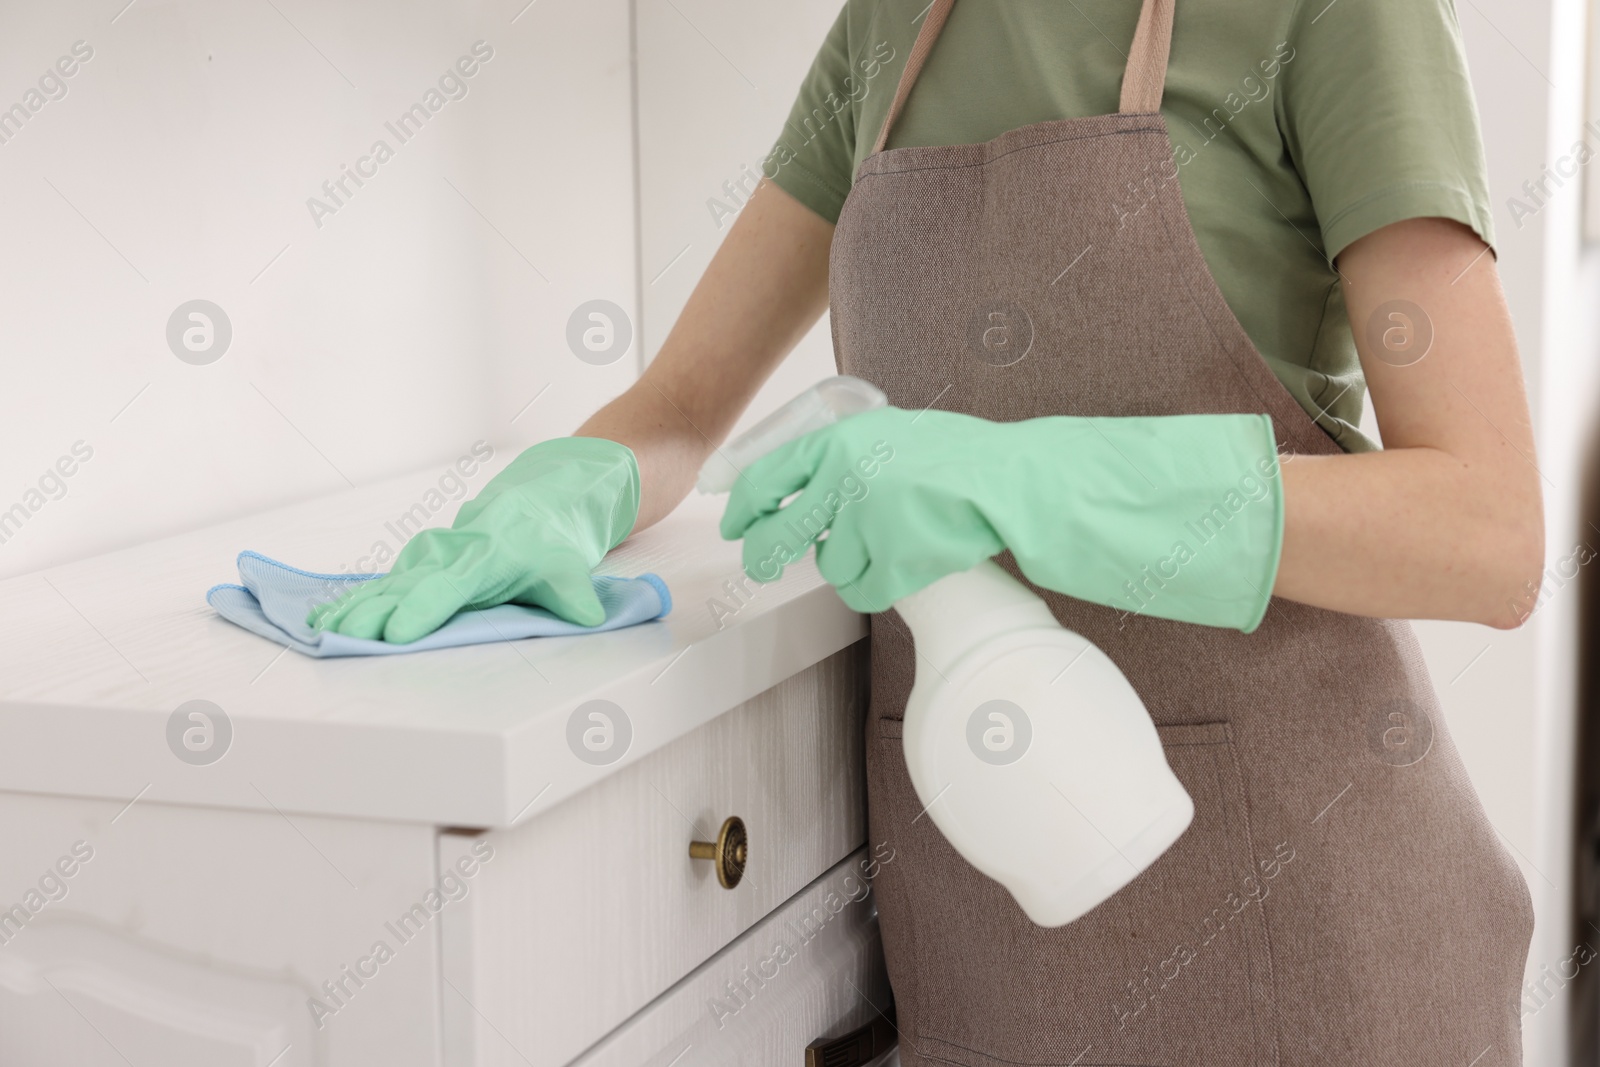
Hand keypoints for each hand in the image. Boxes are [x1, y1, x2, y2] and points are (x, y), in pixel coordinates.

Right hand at [308, 437, 638, 641]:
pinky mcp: (420, 562)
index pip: (448, 588)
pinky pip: (385, 583)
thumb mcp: (571, 567)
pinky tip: (326, 620)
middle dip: (372, 614)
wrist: (541, 501)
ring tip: (320, 632)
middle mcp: (450, 553)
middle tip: (339, 640)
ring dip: (353, 608)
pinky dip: (354, 600)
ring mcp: (431, 555)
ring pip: (387, 584)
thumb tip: (590, 616)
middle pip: (407, 587)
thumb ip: (574, 596)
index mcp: (485, 555)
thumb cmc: (552, 540)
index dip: (421, 611)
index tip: (396, 633)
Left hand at [719, 406, 1282, 630]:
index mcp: (846, 440)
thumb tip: (806, 488)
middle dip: (764, 551)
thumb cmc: (963, 460)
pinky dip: (881, 585)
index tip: (732, 518)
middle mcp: (848, 477)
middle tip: (758, 562)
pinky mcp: (895, 560)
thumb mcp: (898, 438)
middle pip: (782, 530)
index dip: (744, 501)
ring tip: (889, 545)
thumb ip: (850, 456)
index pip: (771, 472)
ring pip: (831, 565)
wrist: (1018, 484)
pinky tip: (905, 566)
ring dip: (851, 563)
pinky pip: (866, 590)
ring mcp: (870, 521)